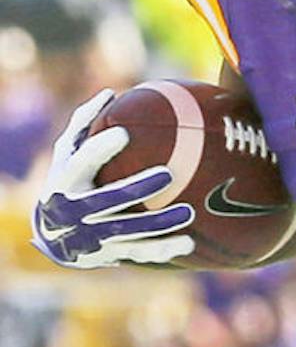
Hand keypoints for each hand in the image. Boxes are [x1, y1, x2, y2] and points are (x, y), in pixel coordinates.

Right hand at [32, 89, 194, 268]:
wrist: (55, 236)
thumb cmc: (68, 181)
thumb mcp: (66, 153)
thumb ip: (85, 124)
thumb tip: (109, 93)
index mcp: (66, 180)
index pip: (82, 163)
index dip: (100, 149)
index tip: (124, 132)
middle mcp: (76, 210)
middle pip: (108, 200)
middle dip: (136, 188)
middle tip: (169, 174)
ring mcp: (93, 235)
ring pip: (128, 231)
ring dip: (159, 224)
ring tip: (189, 213)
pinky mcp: (109, 253)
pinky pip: (139, 252)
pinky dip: (163, 249)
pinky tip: (188, 245)